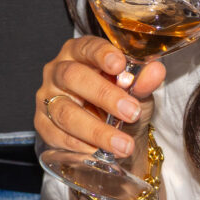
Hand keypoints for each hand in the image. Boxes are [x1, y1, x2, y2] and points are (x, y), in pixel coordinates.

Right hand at [36, 38, 164, 161]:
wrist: (108, 132)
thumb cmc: (120, 103)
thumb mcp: (137, 92)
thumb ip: (143, 82)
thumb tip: (156, 70)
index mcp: (79, 53)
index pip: (86, 47)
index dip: (101, 54)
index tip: (119, 65)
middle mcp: (58, 71)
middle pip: (73, 77)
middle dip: (104, 95)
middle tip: (131, 112)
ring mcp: (47, 97)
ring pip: (65, 112)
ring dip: (96, 131)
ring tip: (123, 145)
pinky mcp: (42, 124)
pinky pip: (57, 135)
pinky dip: (80, 146)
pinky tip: (99, 152)